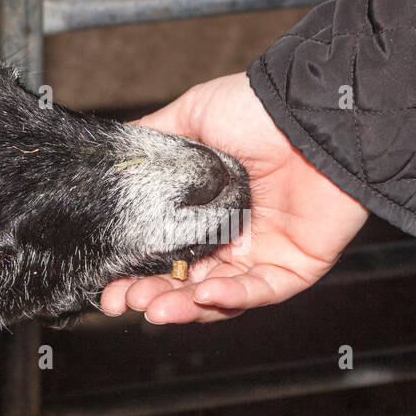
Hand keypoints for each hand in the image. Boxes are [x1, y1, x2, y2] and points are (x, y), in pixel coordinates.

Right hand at [100, 72, 368, 323]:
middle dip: (151, 296)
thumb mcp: (191, 117)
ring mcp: (264, 253)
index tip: (106, 283)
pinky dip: (231, 297)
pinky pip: (260, 291)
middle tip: (121, 301)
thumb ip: (155, 141)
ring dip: (184, 307)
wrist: (309, 112)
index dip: (135, 271)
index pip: (166, 254)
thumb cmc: (259, 108)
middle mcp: (234, 236)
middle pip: (186, 283)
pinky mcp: (295, 266)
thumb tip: (115, 159)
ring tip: (152, 307)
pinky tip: (204, 294)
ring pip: (219, 297)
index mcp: (209, 210)